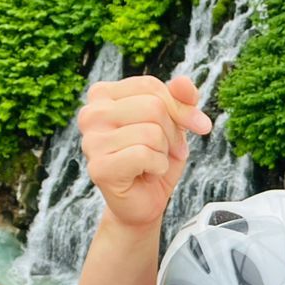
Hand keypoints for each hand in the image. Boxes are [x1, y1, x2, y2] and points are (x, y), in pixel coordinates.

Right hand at [80, 75, 212, 230]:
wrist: (143, 202)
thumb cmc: (154, 160)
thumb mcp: (174, 124)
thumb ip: (179, 99)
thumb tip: (183, 81)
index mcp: (103, 95)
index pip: (151, 86)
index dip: (180, 108)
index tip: (193, 126)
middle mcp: (91, 113)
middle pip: (154, 107)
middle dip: (172, 134)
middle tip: (163, 151)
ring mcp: (91, 140)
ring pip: (152, 132)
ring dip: (163, 153)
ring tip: (151, 163)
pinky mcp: (99, 166)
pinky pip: (144, 154)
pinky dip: (157, 167)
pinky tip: (145, 174)